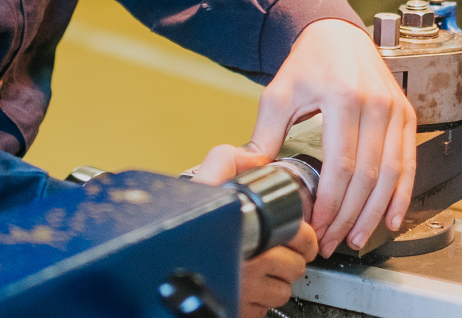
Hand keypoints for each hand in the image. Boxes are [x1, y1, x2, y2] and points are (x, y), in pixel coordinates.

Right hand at [190, 146, 317, 317]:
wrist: (158, 259)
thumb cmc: (182, 220)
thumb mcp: (204, 178)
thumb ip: (227, 160)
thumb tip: (256, 158)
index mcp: (243, 231)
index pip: (300, 236)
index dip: (302, 235)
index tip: (296, 233)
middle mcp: (245, 265)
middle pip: (295, 266)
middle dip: (290, 257)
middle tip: (277, 248)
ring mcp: (242, 292)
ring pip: (282, 290)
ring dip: (275, 280)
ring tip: (259, 265)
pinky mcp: (237, 311)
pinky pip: (263, 309)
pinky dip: (259, 299)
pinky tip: (246, 282)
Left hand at [248, 19, 416, 256]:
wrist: (337, 34)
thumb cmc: (309, 63)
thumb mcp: (279, 93)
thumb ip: (265, 134)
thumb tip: (251, 171)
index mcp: (343, 97)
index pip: (341, 165)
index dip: (330, 203)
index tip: (317, 225)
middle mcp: (376, 104)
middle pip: (368, 176)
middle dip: (349, 216)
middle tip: (333, 240)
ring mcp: (395, 110)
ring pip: (392, 175)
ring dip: (375, 213)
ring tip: (356, 238)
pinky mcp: (407, 115)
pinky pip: (408, 163)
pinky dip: (402, 195)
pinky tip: (391, 219)